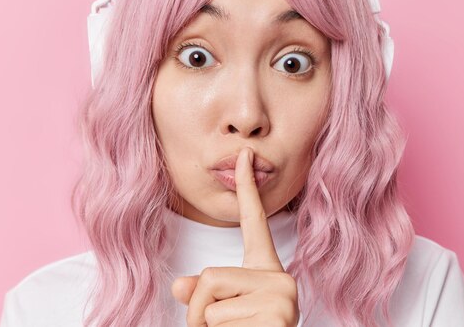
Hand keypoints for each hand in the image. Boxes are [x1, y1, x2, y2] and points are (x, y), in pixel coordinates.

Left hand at [171, 146, 299, 326]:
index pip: (253, 223)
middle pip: (211, 275)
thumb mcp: (221, 314)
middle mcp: (279, 277)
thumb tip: (180, 285)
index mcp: (265, 270)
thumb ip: (202, 294)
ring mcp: (283, 294)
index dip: (246, 190)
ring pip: (211, 303)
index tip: (243, 154)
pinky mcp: (280, 314)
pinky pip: (221, 321)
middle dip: (199, 311)